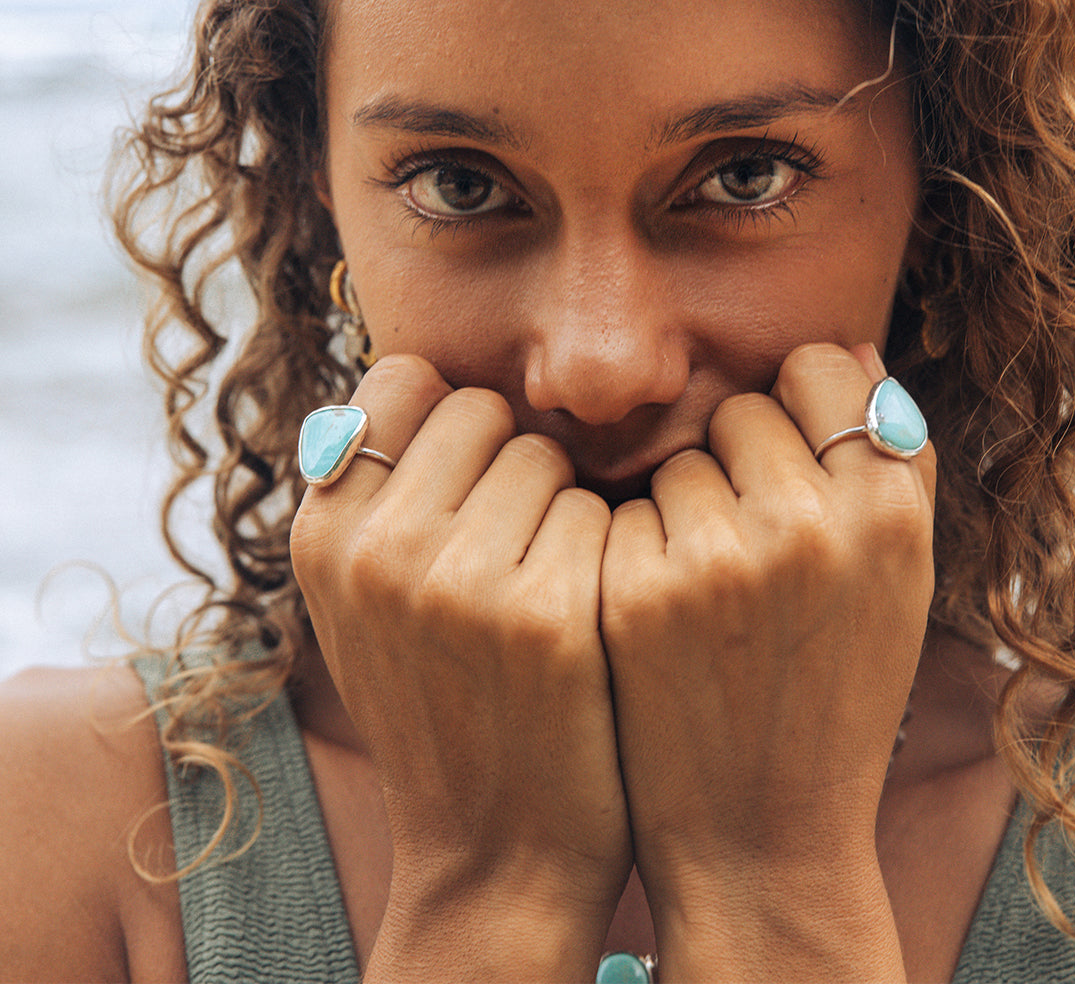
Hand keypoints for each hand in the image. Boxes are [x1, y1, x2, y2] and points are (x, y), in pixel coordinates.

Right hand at [291, 355, 630, 978]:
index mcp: (321, 534)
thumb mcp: (363, 600)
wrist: (497, 846)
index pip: (403, 380)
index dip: (448, 419)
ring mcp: (457, 582)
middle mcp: (375, 549)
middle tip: (514, 539)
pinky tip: (583, 618)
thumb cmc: (440, 700)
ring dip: (559, 506)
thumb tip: (418, 381)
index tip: (469, 475)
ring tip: (543, 584)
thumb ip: (375, 493)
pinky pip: (598, 513)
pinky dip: (602, 553)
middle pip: (479, 409)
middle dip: (507, 459)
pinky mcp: (545, 614)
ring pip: (544, 456)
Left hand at [599, 343, 934, 980]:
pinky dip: (636, 551)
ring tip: (710, 597)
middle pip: (742, 410)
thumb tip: (853, 353)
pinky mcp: (634, 590)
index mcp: (887, 511)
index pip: (819, 365)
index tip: (788, 459)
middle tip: (748, 549)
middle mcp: (807, 523)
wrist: (760, 832)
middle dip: (739, 464)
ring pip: (678, 462)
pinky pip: (623, 513)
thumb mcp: (900, 581)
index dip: (798, 406)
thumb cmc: (836, 696)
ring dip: (683, 511)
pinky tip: (661, 621)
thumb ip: (893, 461)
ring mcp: (715, 557)